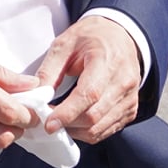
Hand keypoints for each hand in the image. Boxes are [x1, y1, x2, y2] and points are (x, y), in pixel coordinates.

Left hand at [34, 17, 142, 144]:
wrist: (120, 36)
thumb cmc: (91, 37)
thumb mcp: (64, 44)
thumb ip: (50, 71)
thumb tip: (37, 97)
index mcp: (106, 61)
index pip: (89, 94)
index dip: (67, 113)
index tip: (48, 124)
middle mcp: (123, 82)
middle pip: (94, 116)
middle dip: (67, 124)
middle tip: (47, 121)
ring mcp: (130, 98)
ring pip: (100, 128)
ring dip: (76, 131)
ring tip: (59, 121)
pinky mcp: (131, 109)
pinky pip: (107, 130)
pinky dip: (88, 132)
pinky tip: (75, 122)